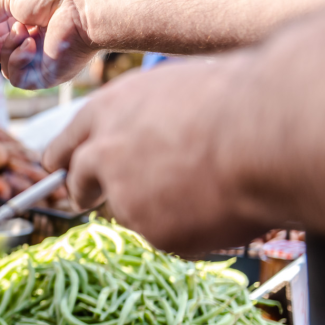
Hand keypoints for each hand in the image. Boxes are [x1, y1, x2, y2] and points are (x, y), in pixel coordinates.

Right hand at [0, 0, 98, 89]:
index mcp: (22, 22)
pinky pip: (16, 78)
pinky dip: (17, 60)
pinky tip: (31, 44)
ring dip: (7, 47)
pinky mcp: (45, 77)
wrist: (81, 2)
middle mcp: (29, 43)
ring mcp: (37, 62)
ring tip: (24, 29)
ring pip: (1, 67)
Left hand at [42, 56, 271, 253]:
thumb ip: (144, 117)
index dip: (64, 159)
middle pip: (78, 182)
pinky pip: (171, 235)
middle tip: (91, 198)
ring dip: (156, 206)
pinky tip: (222, 203)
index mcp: (105, 111)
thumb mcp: (175, 89)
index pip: (65, 143)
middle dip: (85, 192)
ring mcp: (124, 197)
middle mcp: (102, 155)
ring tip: (206, 183)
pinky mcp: (153, 232)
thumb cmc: (236, 99)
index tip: (57, 169)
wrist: (267, 133)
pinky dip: (193, 226)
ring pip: (131, 211)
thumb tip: (142, 135)